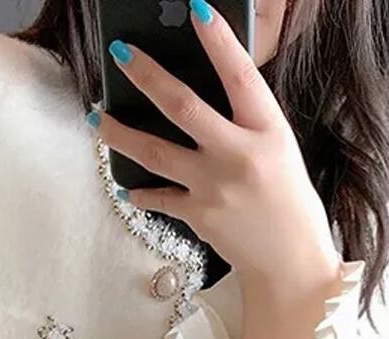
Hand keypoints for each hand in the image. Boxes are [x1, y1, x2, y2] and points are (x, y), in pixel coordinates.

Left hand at [95, 2, 341, 294]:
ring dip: (121, 132)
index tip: (196, 8)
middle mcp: (239, 155)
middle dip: (146, 75)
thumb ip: (245, 122)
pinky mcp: (198, 216)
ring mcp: (214, 188)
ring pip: (155, 152)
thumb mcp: (279, 149)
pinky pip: (159, 197)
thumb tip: (202, 93)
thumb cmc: (288, 201)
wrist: (290, 263)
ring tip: (98, 117)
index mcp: (268, 131)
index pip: (239, 74)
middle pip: (182, 106)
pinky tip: (125, 184)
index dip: (217, 39)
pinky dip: (140, 190)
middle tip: (119, 53)